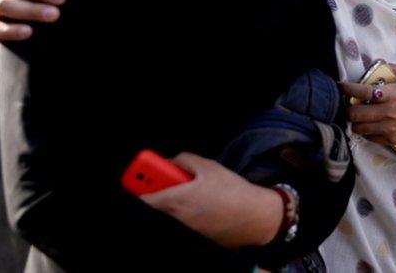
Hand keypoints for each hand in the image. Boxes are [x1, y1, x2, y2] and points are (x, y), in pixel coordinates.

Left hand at [141, 153, 282, 247]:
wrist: (255, 216)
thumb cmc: (232, 191)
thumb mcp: (208, 166)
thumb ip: (184, 160)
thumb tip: (170, 162)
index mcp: (177, 199)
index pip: (145, 198)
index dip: (140, 187)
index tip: (140, 178)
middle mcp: (178, 217)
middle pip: (157, 205)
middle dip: (160, 191)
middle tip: (167, 180)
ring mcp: (187, 228)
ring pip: (171, 212)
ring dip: (176, 200)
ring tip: (193, 190)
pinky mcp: (197, 235)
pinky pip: (185, 219)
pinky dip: (189, 210)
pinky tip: (206, 203)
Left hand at [342, 64, 395, 158]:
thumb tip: (381, 64)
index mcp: (393, 94)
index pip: (362, 92)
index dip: (347, 89)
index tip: (341, 86)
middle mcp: (387, 112)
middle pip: (354, 113)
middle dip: (347, 108)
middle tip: (348, 104)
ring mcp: (388, 128)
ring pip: (358, 127)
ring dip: (354, 121)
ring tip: (358, 115)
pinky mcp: (390, 139)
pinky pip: (368, 137)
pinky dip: (365, 130)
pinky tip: (369, 124)